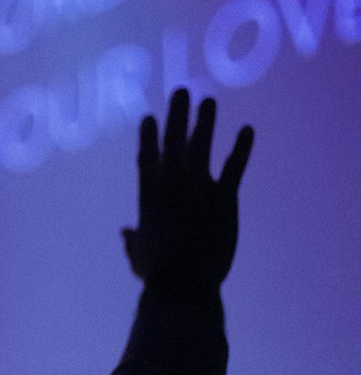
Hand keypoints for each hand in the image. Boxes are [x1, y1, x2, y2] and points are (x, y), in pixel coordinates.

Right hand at [121, 89, 253, 292]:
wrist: (184, 285)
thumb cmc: (158, 275)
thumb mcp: (139, 255)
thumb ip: (133, 240)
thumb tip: (125, 233)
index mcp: (148, 197)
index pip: (147, 157)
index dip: (149, 136)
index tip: (150, 117)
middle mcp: (171, 185)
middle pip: (174, 142)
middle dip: (177, 114)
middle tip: (181, 90)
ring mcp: (198, 189)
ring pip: (202, 146)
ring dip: (205, 122)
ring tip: (208, 101)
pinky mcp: (224, 199)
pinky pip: (235, 168)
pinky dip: (242, 148)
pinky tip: (248, 130)